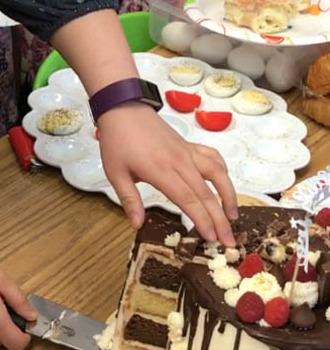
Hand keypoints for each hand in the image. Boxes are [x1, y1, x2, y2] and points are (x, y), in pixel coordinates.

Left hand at [97, 102, 236, 244]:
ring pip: (217, 173)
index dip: (203, 220)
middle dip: (219, 219)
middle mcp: (180, 162)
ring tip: (233, 216)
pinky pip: (212, 157)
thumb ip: (129, 200)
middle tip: (229, 241)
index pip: (188, 200)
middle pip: (206, 193)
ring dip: (228, 195)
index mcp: (161, 171)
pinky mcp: (189, 145)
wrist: (123, 108)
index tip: (212, 238)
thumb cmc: (117, 140)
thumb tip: (137, 225)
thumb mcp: (115, 173)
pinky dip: (223, 170)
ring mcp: (187, 152)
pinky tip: (224, 183)